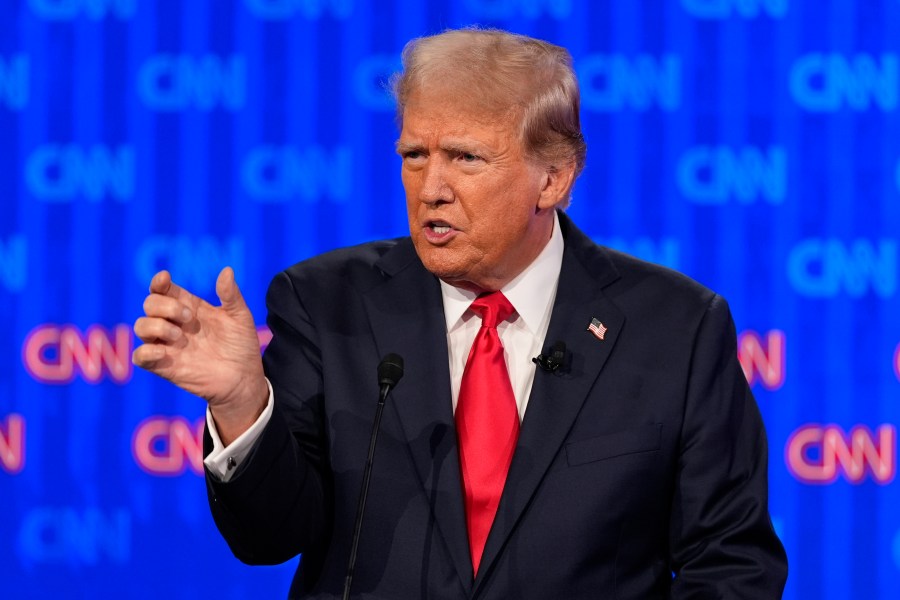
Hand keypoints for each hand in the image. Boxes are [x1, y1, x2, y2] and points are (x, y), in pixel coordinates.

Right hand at [133, 267, 267, 443]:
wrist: (244, 378)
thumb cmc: (241, 346)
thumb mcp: (240, 317)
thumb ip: (231, 295)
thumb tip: (227, 270)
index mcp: (190, 307)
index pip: (163, 289)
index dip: (158, 282)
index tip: (165, 279)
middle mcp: (174, 324)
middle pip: (150, 304)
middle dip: (165, 306)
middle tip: (188, 318)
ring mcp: (167, 344)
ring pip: (140, 326)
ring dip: (155, 326)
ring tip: (178, 336)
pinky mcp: (164, 366)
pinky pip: (140, 357)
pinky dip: (145, 352)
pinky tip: (164, 352)